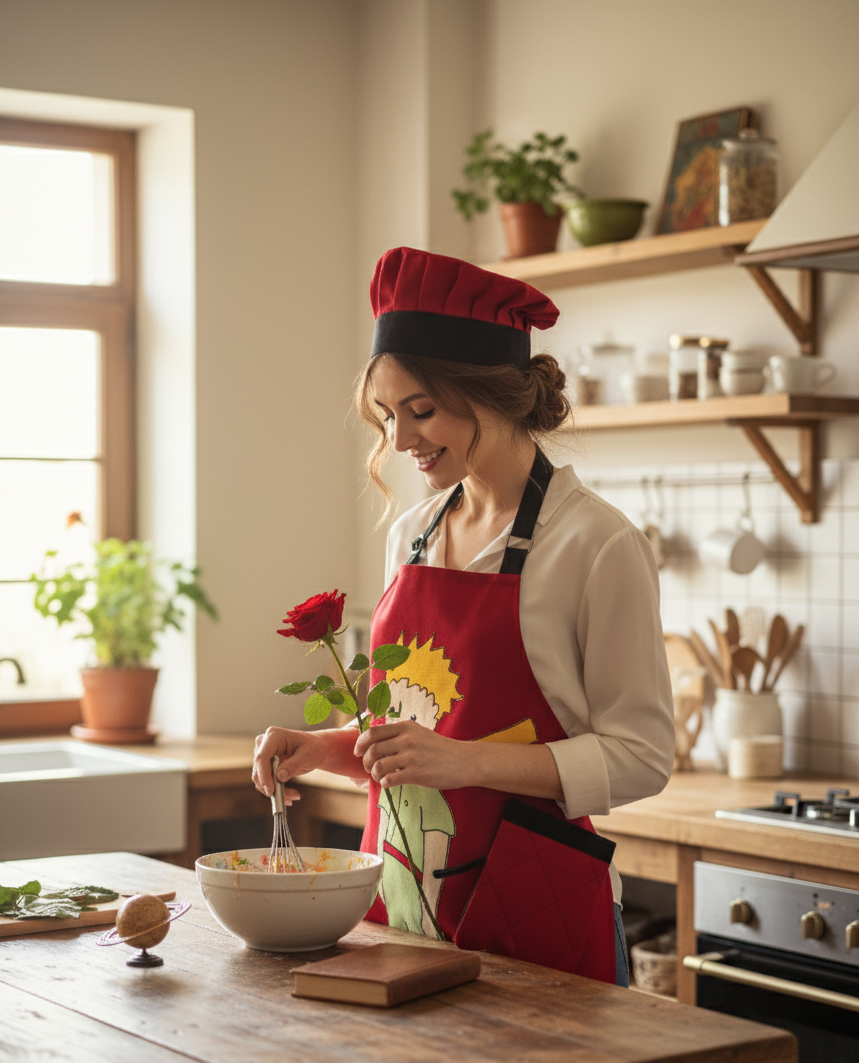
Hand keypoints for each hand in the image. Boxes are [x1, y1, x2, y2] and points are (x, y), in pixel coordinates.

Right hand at [252, 727, 322, 799]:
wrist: (315, 749)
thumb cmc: (313, 748)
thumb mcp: (307, 756)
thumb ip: (293, 765)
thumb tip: (279, 777)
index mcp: (274, 736)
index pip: (262, 757)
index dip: (264, 775)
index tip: (270, 791)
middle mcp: (264, 743)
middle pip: (259, 769)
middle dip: (271, 786)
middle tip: (289, 797)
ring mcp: (263, 754)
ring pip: (260, 779)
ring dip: (275, 791)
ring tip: (294, 796)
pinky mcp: (264, 765)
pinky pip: (264, 781)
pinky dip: (275, 790)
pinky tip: (289, 796)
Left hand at [353, 720, 469, 789]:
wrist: (464, 761)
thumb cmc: (440, 749)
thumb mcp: (419, 733)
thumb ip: (400, 735)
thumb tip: (375, 744)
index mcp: (406, 727)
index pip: (373, 732)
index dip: (360, 743)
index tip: (358, 752)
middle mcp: (406, 739)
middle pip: (372, 750)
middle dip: (365, 761)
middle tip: (368, 768)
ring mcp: (411, 756)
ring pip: (378, 766)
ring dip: (374, 774)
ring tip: (380, 777)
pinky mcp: (416, 773)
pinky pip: (389, 779)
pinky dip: (384, 783)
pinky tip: (390, 783)